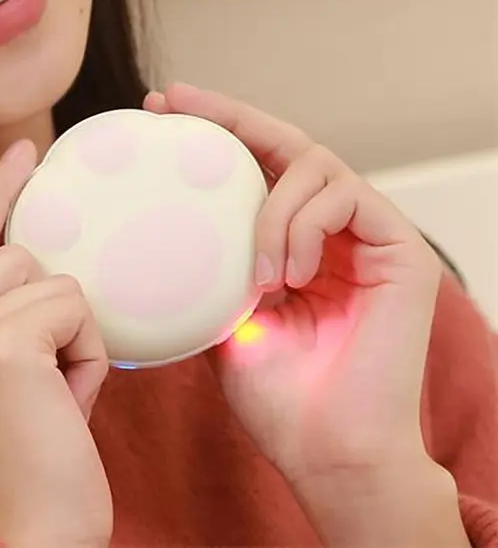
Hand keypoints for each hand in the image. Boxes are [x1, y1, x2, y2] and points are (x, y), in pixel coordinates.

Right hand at [0, 140, 112, 547]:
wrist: (22, 543)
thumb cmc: (24, 468)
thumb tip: (44, 259)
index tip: (22, 151)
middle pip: (16, 254)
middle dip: (51, 307)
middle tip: (49, 383)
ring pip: (48, 276)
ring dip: (71, 333)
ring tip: (55, 398)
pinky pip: (73, 304)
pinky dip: (88, 352)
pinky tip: (67, 403)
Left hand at [144, 85, 443, 489]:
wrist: (326, 451)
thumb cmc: (275, 392)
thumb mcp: (219, 312)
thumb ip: (207, 262)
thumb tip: (150, 224)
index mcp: (292, 239)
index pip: (256, 165)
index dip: (213, 129)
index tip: (159, 106)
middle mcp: (333, 229)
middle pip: (286, 142)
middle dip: (228, 116)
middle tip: (176, 100)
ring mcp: (368, 235)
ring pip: (314, 164)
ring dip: (271, 208)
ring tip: (257, 273)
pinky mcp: (402, 250)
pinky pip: (346, 196)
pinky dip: (303, 226)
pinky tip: (287, 274)